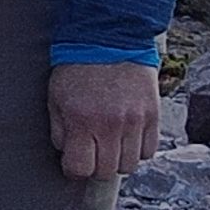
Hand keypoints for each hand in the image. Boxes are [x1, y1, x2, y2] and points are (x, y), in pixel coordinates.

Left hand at [49, 61, 161, 182]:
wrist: (109, 38)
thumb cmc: (77, 67)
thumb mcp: (56, 98)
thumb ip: (60, 130)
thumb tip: (67, 154)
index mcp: (82, 120)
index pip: (80, 168)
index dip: (74, 170)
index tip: (74, 162)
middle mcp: (110, 125)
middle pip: (107, 172)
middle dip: (96, 167)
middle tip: (92, 152)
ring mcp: (135, 121)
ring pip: (130, 165)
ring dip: (118, 160)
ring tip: (110, 143)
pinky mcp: (153, 115)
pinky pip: (149, 151)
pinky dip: (137, 150)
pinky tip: (127, 136)